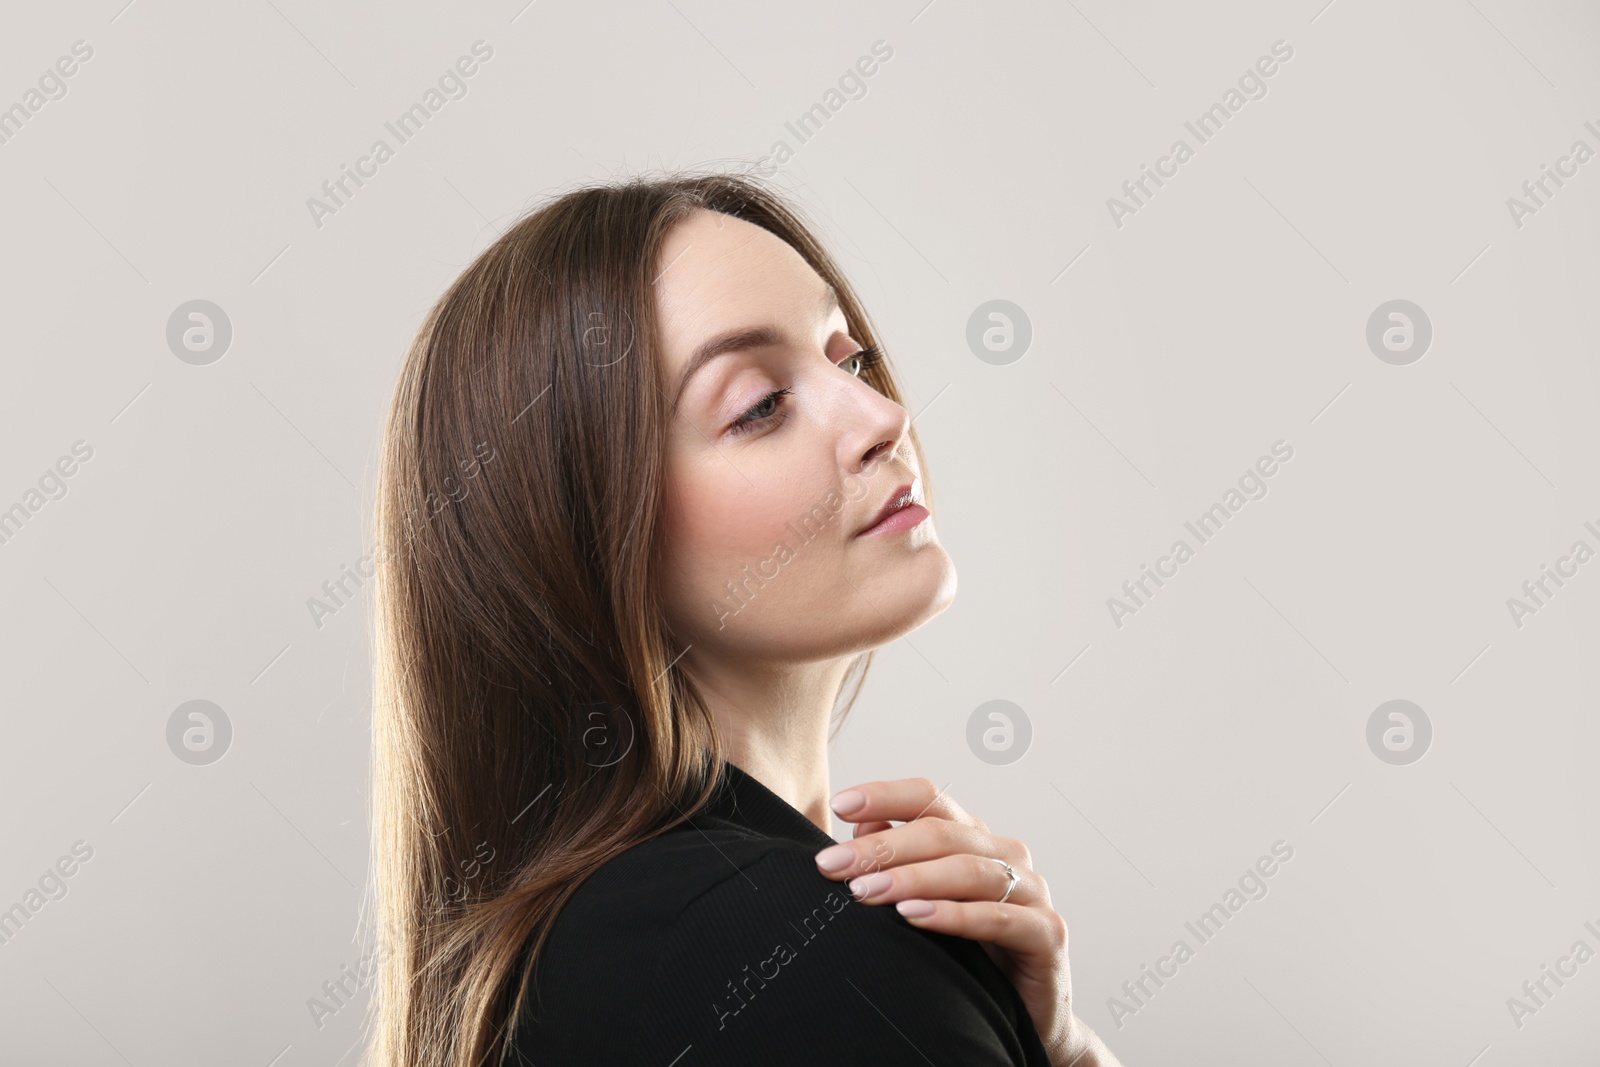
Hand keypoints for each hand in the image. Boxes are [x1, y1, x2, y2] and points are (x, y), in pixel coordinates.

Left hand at [812, 777, 1121, 1066]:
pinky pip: (998, 917)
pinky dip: (953, 915)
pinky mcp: (1047, 932)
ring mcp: (1031, 890)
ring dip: (910, 878)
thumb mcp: (924, 903)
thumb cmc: (969, 955)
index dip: (885, 796)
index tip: (839, 804)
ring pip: (968, 870)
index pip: (930, 798)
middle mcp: (1005, 854)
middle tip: (833, 865)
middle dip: (882, 847)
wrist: (1026, 1015)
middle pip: (942, 832)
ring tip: (863, 891)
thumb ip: (896, 861)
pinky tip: (914, 917)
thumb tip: (859, 824)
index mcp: (975, 838)